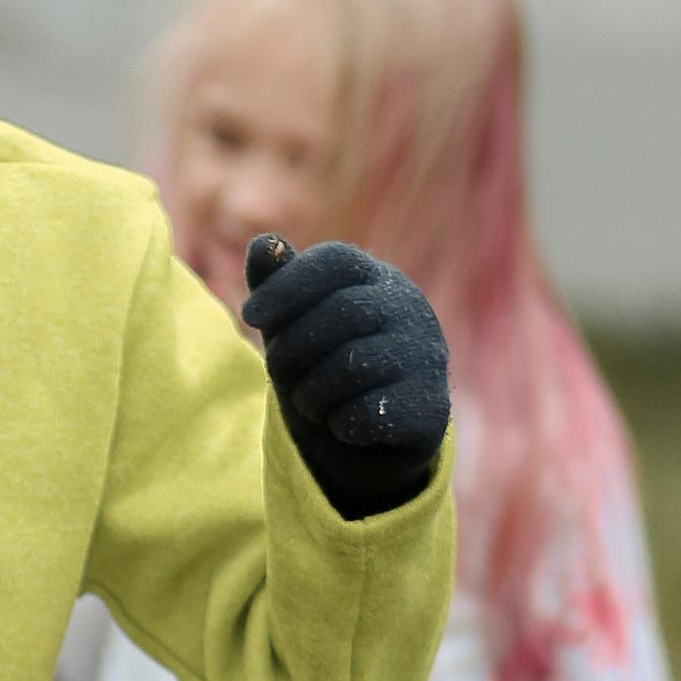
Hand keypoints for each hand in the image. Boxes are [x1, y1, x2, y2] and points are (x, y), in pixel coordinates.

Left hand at [242, 233, 448, 520]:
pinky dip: (340, 424)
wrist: (371, 437)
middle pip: (341, 312)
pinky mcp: (430, 408)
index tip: (250, 314)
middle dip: (293, 350)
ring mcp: (427, 356)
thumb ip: (277, 283)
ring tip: (312, 402)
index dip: (288, 284)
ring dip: (312, 393)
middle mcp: (411, 308)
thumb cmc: (325, 365)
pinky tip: (344, 424)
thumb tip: (264, 244)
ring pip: (354, 365)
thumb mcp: (294, 324)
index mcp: (377, 279)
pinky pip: (368, 413)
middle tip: (279, 376)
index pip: (336, 260)